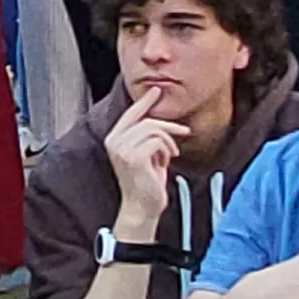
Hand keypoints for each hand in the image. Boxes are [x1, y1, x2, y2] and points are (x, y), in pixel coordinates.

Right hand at [102, 83, 182, 234]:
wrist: (142, 207)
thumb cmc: (146, 183)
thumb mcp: (147, 154)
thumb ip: (148, 136)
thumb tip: (160, 120)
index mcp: (114, 139)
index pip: (131, 114)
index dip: (145, 101)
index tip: (157, 90)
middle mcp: (114, 141)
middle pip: (147, 120)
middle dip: (169, 126)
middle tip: (184, 132)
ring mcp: (122, 149)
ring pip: (154, 129)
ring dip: (168, 142)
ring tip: (170, 156)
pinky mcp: (133, 156)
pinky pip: (157, 141)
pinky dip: (167, 151)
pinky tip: (165, 163)